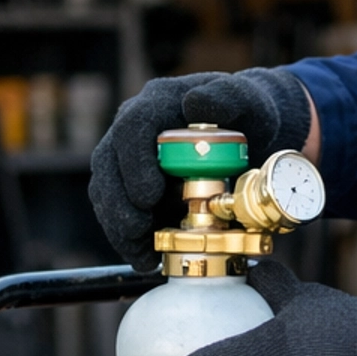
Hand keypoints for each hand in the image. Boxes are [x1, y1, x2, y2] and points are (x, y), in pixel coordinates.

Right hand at [89, 68, 312, 267]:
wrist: (250, 133)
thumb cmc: (248, 112)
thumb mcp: (249, 100)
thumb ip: (228, 97)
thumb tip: (194, 104)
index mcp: (158, 103)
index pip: (132, 127)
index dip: (134, 163)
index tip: (150, 194)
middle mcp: (135, 129)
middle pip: (109, 164)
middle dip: (120, 202)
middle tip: (139, 230)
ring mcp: (129, 159)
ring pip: (106, 192)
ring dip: (119, 226)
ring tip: (142, 253)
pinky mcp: (133, 188)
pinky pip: (118, 213)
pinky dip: (128, 239)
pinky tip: (146, 258)